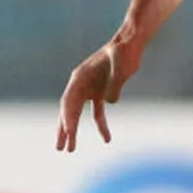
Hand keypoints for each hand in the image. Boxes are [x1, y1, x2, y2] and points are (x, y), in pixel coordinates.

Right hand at [56, 35, 144, 151]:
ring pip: (79, 114)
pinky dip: (101, 126)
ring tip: (70, 149)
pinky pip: (98, 113)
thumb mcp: (121, 65)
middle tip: (62, 148)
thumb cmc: (125, 51)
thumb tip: (109, 101)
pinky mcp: (101, 93)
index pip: (69, 101)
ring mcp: (90, 89)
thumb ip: (114, 83)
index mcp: (80, 76)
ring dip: (74, 131)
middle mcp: (81, 84)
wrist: (131, 43)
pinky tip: (107, 139)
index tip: (70, 132)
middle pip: (69, 110)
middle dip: (65, 130)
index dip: (68, 117)